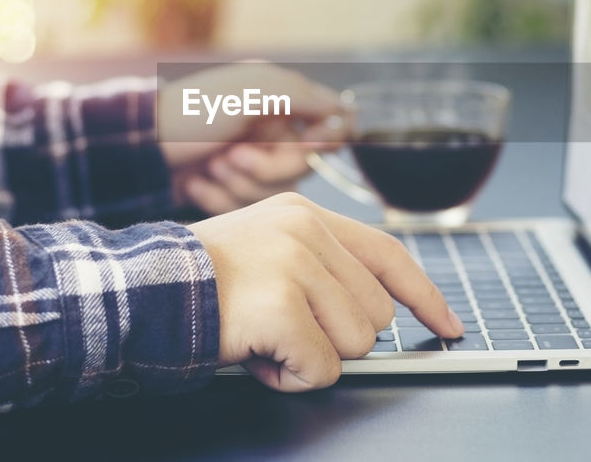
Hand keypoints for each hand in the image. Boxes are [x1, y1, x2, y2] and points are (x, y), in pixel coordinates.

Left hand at [159, 64, 343, 214]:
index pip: (332, 128)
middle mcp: (274, 132)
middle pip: (303, 169)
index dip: (316, 142)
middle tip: (230, 153)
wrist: (139, 146)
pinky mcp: (232, 192)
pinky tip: (197, 182)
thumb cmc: (191, 110)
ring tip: (210, 166)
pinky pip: (248, 210)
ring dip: (238, 183)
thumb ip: (302, 95)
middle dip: (263, 167)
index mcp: (284, 102)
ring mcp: (253, 163)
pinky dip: (219, 197)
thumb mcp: (249, 89)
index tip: (294, 142)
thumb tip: (346, 112)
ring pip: (277, 195)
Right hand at [191, 192, 463, 391]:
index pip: (389, 254)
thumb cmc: (202, 285)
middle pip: (376, 314)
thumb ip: (320, 267)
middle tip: (280, 327)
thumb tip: (374, 315)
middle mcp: (306, 232)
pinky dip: (290, 376)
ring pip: (357, 344)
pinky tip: (255, 353)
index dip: (425, 296)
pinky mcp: (282, 306)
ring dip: (311, 357)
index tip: (448, 325)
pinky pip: (323, 369)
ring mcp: (295, 266)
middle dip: (335, 337)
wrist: (142, 293)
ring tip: (263, 336)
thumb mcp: (267, 253)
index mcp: (306, 214)